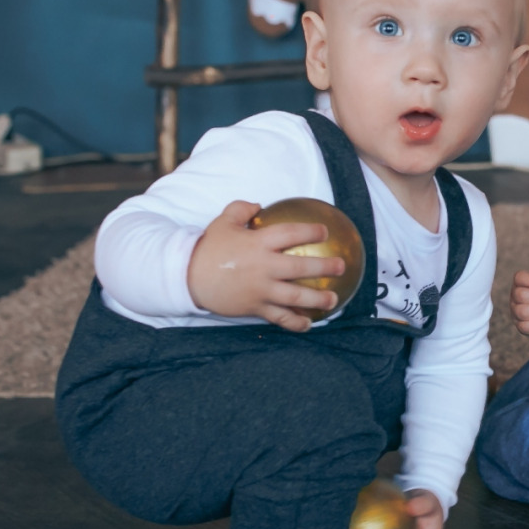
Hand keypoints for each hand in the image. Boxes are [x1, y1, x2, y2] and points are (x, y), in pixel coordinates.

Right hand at [186, 200, 346, 331]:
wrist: (187, 277)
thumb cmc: (209, 248)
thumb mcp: (221, 222)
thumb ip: (241, 209)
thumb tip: (258, 204)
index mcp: (257, 244)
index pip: (290, 234)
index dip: (310, 231)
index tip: (324, 231)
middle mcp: (263, 268)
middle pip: (300, 268)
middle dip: (324, 267)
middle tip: (341, 266)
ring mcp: (261, 290)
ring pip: (295, 297)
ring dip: (317, 298)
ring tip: (333, 299)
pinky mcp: (255, 308)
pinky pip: (279, 318)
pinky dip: (295, 322)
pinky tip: (309, 324)